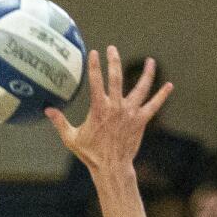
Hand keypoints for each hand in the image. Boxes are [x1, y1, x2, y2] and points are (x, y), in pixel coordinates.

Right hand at [46, 46, 172, 173]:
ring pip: (141, 88)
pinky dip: (162, 95)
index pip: (95, 81)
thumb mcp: (71, 138)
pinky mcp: (141, 120)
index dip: (94, 66)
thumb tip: (47, 110)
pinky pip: (154, 105)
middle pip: (117, 78)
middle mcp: (116, 107)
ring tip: (150, 61)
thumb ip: (60, 122)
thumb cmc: (90, 154)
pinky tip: (169, 86)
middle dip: (114, 61)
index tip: (94, 52)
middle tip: (112, 49)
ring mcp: (131, 113)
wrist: (111, 167)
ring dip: (147, 73)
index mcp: (99, 109)